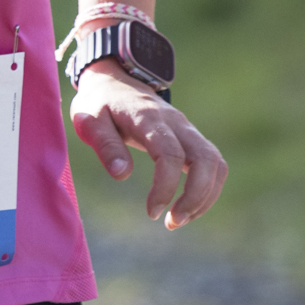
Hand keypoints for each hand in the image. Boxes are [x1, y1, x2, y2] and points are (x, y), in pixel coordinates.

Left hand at [70, 61, 226, 228]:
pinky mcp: (191, 138)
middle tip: (172, 222)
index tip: (151, 212)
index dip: (165, 187)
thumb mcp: (89, 120)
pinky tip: (186, 207)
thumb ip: (105, 144)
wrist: (114, 82)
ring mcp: (187, 129)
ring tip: (178, 220)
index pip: (170, 154)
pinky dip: (207, 189)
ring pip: (216, 162)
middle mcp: (175, 122)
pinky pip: (213, 164)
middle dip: (196, 196)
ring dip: (205, 196)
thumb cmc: (99, 104)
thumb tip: (121, 174)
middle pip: (206, 158)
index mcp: (147, 118)